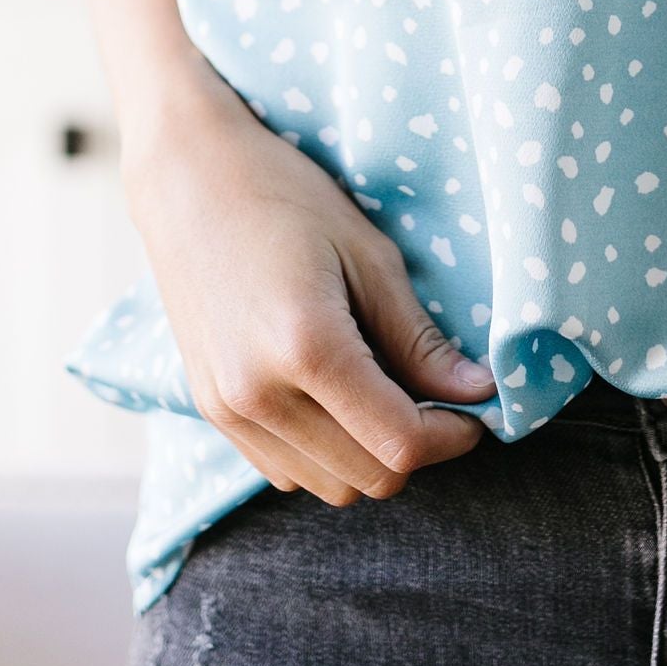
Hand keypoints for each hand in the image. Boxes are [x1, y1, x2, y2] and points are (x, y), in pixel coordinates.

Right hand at [122, 90, 495, 509]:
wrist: (188, 179)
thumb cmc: (287, 197)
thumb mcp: (369, 255)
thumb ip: (419, 338)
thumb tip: (478, 393)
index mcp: (306, 347)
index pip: (399, 443)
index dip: (452, 437)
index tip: (473, 409)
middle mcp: (258, 394)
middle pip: (368, 478)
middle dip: (417, 448)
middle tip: (436, 397)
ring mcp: (227, 409)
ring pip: (328, 486)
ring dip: (370, 456)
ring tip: (385, 392)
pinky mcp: (210, 412)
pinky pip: (287, 471)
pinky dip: (326, 454)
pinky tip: (336, 397)